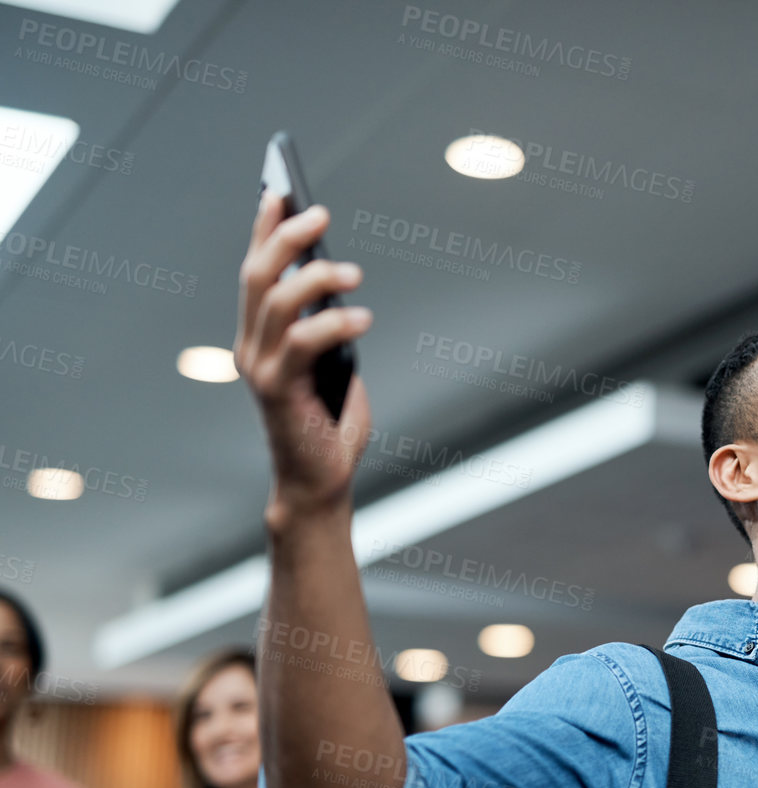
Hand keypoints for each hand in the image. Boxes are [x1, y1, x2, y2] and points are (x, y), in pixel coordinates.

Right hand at [234, 193, 374, 524]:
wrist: (318, 482)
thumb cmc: (328, 423)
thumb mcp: (330, 363)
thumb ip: (325, 326)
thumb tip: (338, 281)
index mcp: (257, 337)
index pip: (255, 271)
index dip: (264, 229)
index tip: (278, 190)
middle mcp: (249, 347)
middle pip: (258, 276)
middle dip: (286, 236)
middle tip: (320, 212)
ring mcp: (259, 368)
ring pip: (277, 302)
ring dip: (316, 278)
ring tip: (354, 273)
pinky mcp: (278, 390)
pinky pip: (303, 342)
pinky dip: (334, 322)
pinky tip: (363, 317)